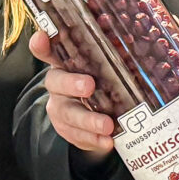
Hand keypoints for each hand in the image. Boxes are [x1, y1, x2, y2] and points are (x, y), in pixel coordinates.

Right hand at [31, 30, 114, 157]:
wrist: (94, 115)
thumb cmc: (101, 81)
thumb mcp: (103, 67)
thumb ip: (111, 55)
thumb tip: (137, 38)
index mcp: (64, 63)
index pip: (47, 50)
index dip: (41, 45)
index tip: (42, 38)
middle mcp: (57, 85)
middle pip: (56, 82)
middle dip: (72, 84)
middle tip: (89, 86)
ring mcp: (60, 108)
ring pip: (68, 114)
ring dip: (87, 120)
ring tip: (107, 125)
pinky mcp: (67, 130)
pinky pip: (77, 136)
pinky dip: (93, 139)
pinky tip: (107, 141)